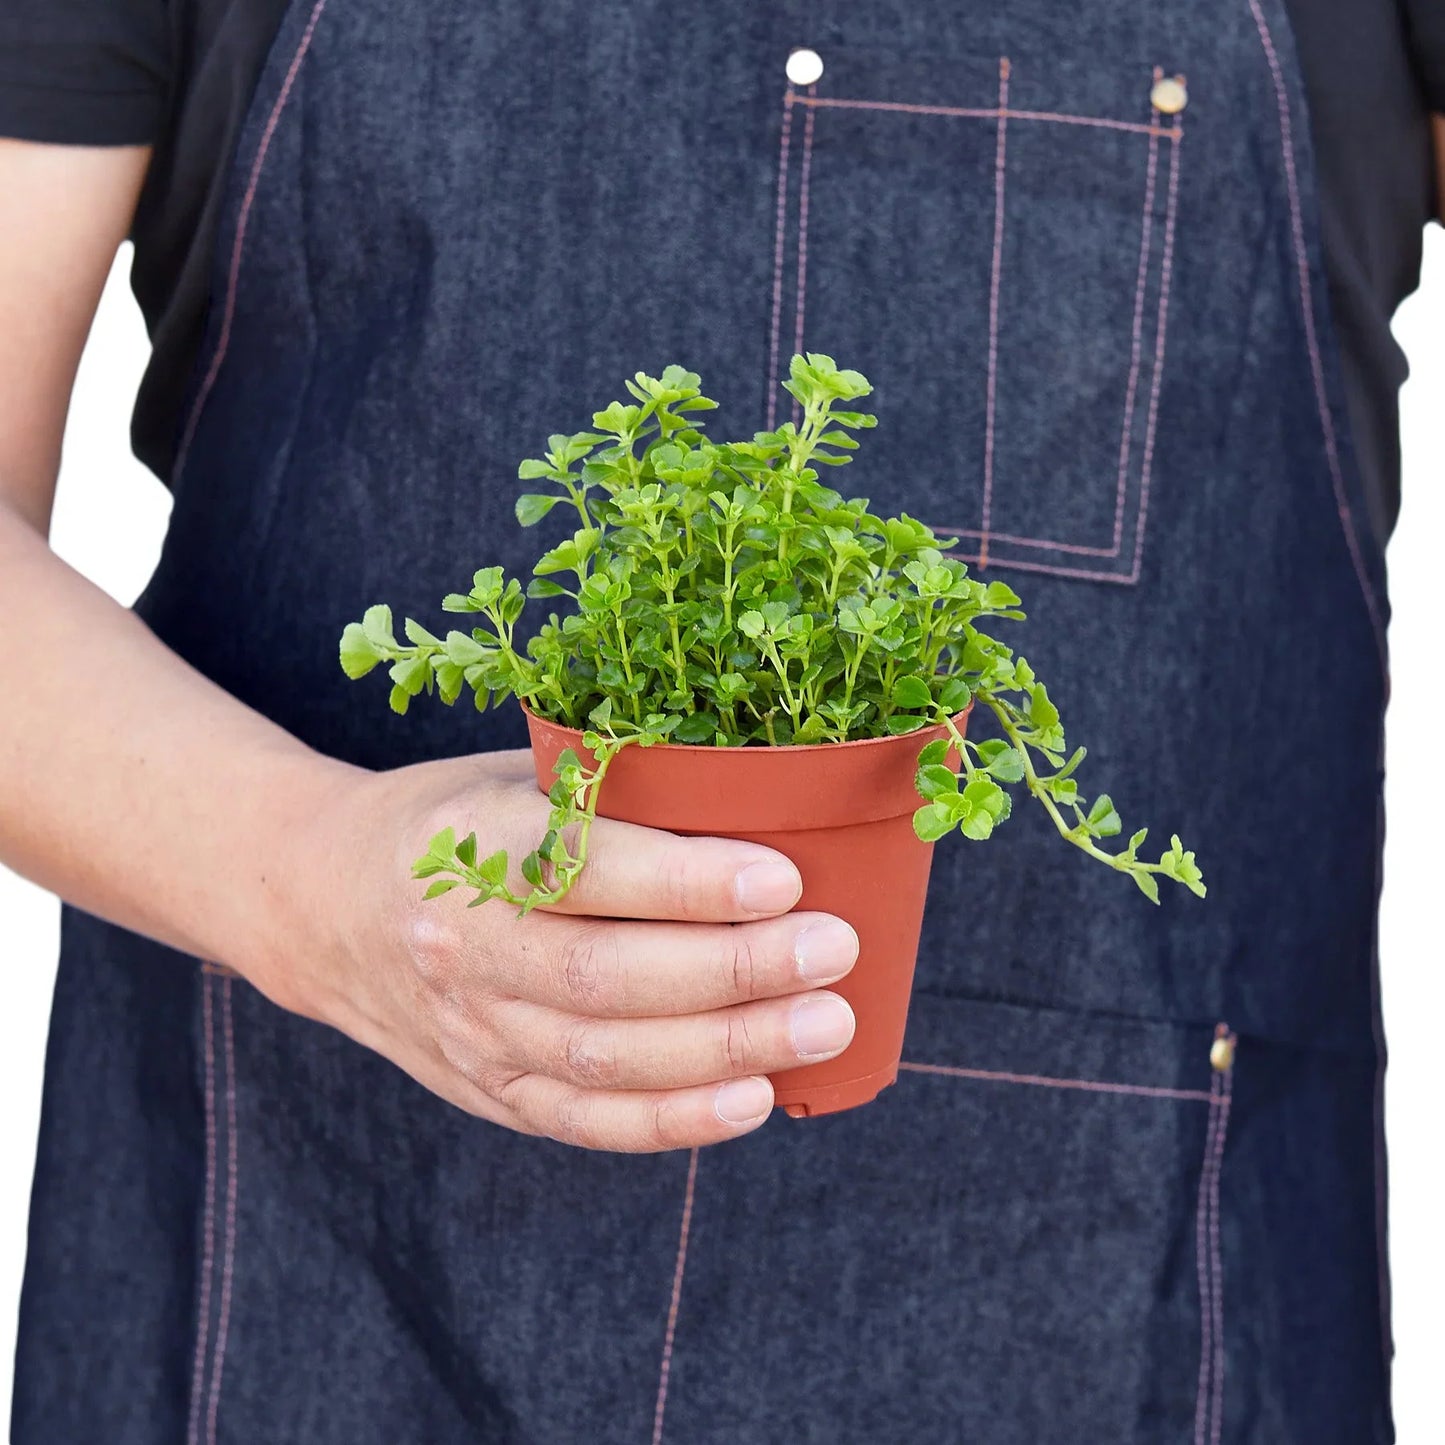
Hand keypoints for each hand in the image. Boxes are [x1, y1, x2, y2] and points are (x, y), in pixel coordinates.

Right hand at [265, 749, 858, 1151]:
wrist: (324, 901)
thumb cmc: (455, 820)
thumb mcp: (514, 775)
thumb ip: (612, 794)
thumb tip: (766, 804)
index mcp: (469, 847)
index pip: (581, 871)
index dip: (685, 881)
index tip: (783, 877)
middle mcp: (462, 949)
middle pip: (606, 977)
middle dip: (734, 972)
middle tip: (833, 950)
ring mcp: (471, 1031)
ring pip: (604, 1060)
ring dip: (725, 1049)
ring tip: (824, 1024)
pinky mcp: (488, 1089)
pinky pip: (585, 1123)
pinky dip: (674, 1122)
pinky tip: (754, 1100)